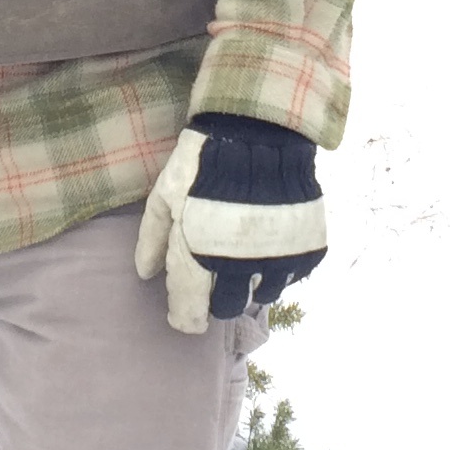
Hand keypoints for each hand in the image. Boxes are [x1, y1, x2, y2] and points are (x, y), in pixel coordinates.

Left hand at [134, 113, 326, 336]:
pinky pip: (290, 276)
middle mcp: (238, 266)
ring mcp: (275, 259)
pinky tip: (269, 246)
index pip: (191, 308)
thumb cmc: (201, 162)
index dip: (185, 318)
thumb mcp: (165, 194)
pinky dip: (278, 267)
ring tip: (243, 259)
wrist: (259, 131)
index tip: (183, 318)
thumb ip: (153, 237)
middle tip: (213, 281)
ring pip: (259, 295)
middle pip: (226, 308)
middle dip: (216, 300)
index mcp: (199, 256)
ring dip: (248, 283)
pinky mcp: (305, 249)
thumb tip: (145, 274)